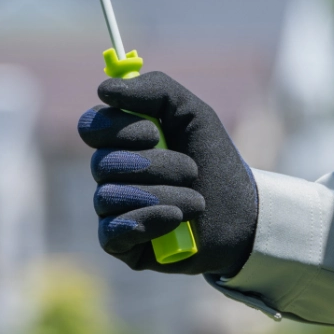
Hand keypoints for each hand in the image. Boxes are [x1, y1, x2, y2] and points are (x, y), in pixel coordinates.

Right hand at [77, 71, 257, 275]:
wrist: (242, 214)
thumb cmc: (214, 160)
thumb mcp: (193, 113)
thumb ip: (154, 89)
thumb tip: (103, 89)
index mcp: (123, 140)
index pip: (92, 126)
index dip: (116, 128)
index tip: (151, 131)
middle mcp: (112, 173)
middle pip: (102, 163)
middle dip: (154, 165)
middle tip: (192, 170)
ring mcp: (113, 209)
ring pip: (109, 197)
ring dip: (162, 194)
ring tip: (197, 201)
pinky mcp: (121, 244)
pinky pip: (112, 232)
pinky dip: (148, 221)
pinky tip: (176, 220)